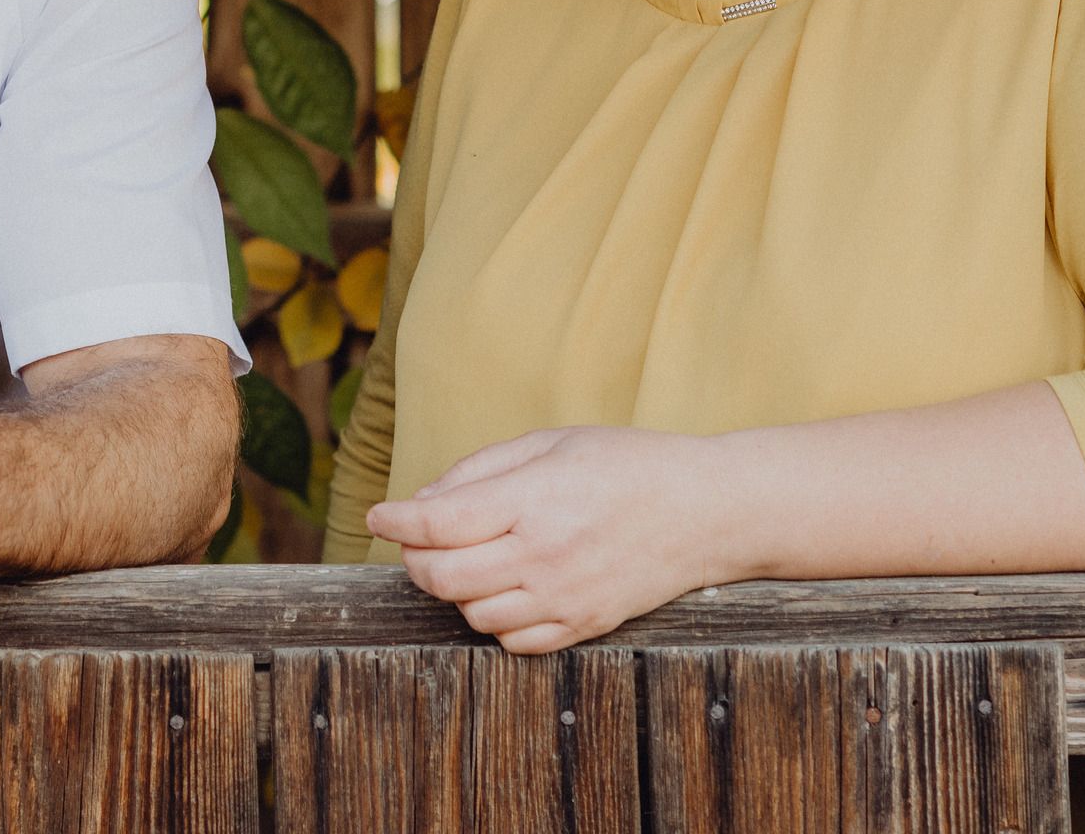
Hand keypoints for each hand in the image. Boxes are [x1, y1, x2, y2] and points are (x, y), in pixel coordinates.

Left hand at [363, 427, 727, 652]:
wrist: (704, 511)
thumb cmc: (627, 465)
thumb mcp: (550, 443)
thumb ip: (480, 471)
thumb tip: (422, 503)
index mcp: (533, 500)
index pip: (437, 524)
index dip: (395, 521)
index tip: (380, 516)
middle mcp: (544, 556)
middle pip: (442, 577)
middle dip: (414, 558)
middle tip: (416, 539)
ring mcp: (564, 598)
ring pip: (472, 614)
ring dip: (455, 589)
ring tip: (466, 558)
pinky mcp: (582, 626)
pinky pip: (512, 641)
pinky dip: (493, 619)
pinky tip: (502, 588)